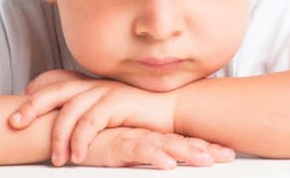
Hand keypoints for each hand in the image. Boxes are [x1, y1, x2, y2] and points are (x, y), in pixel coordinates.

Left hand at [8, 70, 177, 165]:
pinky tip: (76, 155)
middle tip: (13, 123)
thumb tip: (68, 124)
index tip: (19, 106)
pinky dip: (81, 139)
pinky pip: (91, 122)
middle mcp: (94, 84)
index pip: (55, 82)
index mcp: (89, 84)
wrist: (173, 108)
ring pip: (71, 110)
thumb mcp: (110, 110)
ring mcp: (105, 92)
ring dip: (58, 136)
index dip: (36, 92)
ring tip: (54, 159)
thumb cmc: (141, 113)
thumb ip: (89, 112)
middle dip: (31, 107)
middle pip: (55, 91)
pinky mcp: (117, 103)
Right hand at [80, 127, 235, 168]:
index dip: (202, 145)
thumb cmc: (89, 138)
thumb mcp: (119, 146)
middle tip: (227, 155)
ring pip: (162, 145)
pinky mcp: (112, 145)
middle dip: (204, 149)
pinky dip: (152, 156)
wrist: (61, 127)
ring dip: (185, 152)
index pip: (178, 140)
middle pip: (178, 142)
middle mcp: (142, 134)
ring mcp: (129, 137)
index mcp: (146, 135)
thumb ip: (139, 149)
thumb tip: (161, 157)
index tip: (225, 152)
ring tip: (207, 160)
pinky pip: (135, 150)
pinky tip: (167, 163)